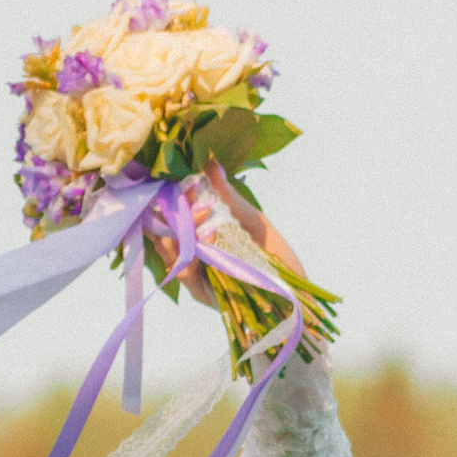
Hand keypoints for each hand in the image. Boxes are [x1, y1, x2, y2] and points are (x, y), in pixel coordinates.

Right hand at [151, 162, 307, 299]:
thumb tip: (210, 163)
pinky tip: (208, 239)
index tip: (188, 181)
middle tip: (189, 194)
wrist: (294, 290)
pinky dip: (192, 256)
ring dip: (180, 231)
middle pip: (162, 231)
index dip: (173, 196)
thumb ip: (228, 196)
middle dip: (171, 211)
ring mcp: (195, 274)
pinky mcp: (202, 293)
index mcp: (198, 233)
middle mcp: (191, 253)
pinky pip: (186, 274)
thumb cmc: (273, 254)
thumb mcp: (250, 219)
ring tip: (200, 213)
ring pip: (169, 252)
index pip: (171, 213)